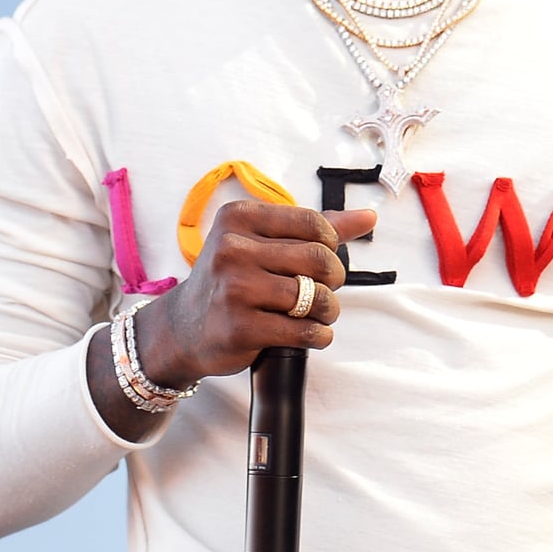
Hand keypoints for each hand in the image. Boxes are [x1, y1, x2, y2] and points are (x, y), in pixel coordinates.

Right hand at [136, 202, 374, 386]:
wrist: (183, 328)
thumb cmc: (232, 279)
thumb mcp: (261, 243)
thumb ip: (315, 229)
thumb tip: (369, 216)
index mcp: (239, 217)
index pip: (313, 223)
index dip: (330, 245)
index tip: (321, 260)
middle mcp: (232, 249)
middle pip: (319, 259)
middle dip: (333, 279)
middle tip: (324, 289)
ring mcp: (233, 289)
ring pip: (315, 297)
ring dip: (328, 310)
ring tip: (318, 313)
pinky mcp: (239, 328)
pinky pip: (303, 331)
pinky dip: (318, 335)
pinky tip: (311, 334)